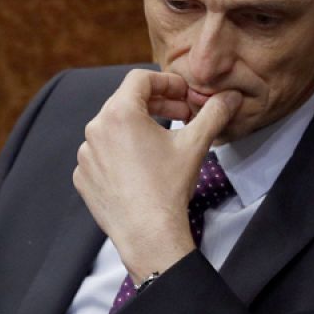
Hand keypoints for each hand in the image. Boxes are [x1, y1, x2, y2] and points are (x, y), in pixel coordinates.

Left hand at [72, 70, 239, 281]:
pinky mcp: (83, 176)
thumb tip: (231, 97)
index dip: (166, 82)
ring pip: (112, 129)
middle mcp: (95, 129)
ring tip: (161, 143)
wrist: (148, 234)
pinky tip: (141, 167)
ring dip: (137, 129)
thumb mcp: (196, 144)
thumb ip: (213, 114)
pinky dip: (120, 153)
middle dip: (155, 104)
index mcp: (119, 113)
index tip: (183, 95)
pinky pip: (101, 155)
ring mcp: (85, 154)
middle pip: (125, 102)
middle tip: (180, 115)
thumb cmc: (169, 187)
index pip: (140, 79)